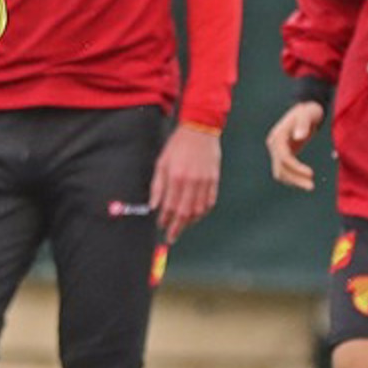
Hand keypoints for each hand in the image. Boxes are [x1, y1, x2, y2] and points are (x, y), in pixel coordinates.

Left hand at [150, 124, 220, 243]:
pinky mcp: (214, 180)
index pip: (169, 206)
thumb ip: (157, 186)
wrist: (200, 130)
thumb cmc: (177, 145)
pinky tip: (196, 216)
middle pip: (184, 212)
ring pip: (198, 210)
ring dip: (189, 222)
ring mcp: (205, 182)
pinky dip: (202, 212)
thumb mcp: (161, 162)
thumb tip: (153, 206)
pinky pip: (209, 202)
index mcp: (176, 177)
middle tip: (171, 237)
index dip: (164, 219)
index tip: (161, 226)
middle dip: (177, 228)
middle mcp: (191, 182)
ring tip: (182, 227)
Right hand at [265, 101, 325, 190]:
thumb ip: (303, 124)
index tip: (311, 173)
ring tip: (310, 186)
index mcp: (278, 136)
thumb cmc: (308, 110)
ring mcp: (277, 150)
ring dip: (294, 181)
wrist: (306, 109)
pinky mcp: (282, 153)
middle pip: (280, 168)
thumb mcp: (307, 114)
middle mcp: (274, 144)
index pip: (284, 157)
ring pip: (280, 172)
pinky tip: (304, 181)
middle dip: (295, 179)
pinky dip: (293, 177)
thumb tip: (298, 136)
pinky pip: (284, 170)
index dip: (296, 168)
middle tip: (311, 186)